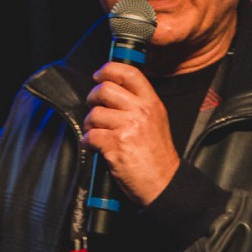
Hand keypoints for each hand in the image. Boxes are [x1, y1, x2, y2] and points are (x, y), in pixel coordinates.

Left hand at [83, 62, 179, 205]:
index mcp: (152, 103)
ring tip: (96, 133)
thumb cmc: (157, 157)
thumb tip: (113, 92)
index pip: (129, 73)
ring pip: (95, 113)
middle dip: (92, 98)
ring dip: (90, 124)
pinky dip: (88, 143)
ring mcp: (128, 128)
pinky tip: (95, 147)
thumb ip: (139, 105)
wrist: (163, 182)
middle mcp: (141, 112)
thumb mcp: (156, 121)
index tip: (99, 75)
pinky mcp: (116, 145)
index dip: (109, 70)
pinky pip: (91, 136)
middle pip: (105, 90)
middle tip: (93, 107)